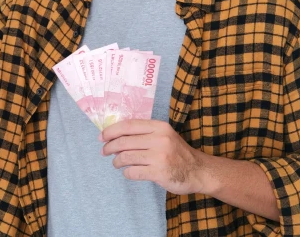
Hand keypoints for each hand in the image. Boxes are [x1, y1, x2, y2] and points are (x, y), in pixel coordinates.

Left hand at [99, 119, 213, 195]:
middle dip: (110, 147)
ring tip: (117, 163)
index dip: (111, 130)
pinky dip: (127, 172)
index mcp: (159, 127)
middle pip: (124, 141)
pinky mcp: (159, 172)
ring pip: (126, 157)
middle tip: (104, 151)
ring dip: (117, 161)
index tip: (101, 136)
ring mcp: (160, 156)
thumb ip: (144, 134)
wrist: (198, 171)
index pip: (128, 125)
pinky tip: (128, 172)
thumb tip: (115, 137)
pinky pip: (133, 172)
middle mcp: (160, 139)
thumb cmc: (177, 153)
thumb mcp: (164, 136)